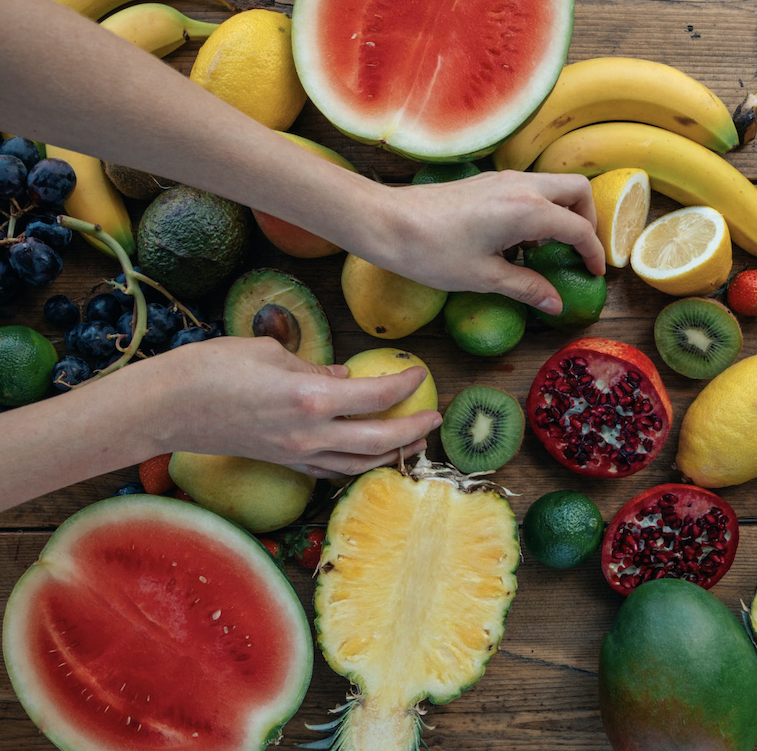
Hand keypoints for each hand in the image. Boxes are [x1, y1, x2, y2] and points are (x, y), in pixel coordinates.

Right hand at [147, 336, 441, 477]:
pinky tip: (370, 457)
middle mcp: (311, 434)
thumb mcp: (270, 352)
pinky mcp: (283, 463)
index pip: (376, 396)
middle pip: (380, 439)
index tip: (419, 372)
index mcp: (312, 397)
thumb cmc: (210, 367)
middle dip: (413, 429)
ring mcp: (297, 454)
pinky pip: (332, 470)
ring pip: (360, 463)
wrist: (165, 407)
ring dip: (393, 454)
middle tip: (435, 418)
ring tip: (415, 443)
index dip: (404, 384)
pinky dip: (358, 465)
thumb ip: (315, 367)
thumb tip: (345, 376)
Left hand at [355, 171, 605, 314]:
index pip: (578, 228)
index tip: (595, 273)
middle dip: (587, 219)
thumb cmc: (432, 252)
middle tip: (578, 251)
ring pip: (553, 184)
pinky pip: (530, 188)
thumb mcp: (484, 277)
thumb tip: (555, 303)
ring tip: (549, 248)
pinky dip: (540, 208)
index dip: (593, 253)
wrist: (385, 222)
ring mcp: (503, 179)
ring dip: (563, 211)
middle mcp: (522, 186)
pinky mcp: (486, 182)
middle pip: (576, 190)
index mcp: (527, 210)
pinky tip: (520, 239)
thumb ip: (526, 287)